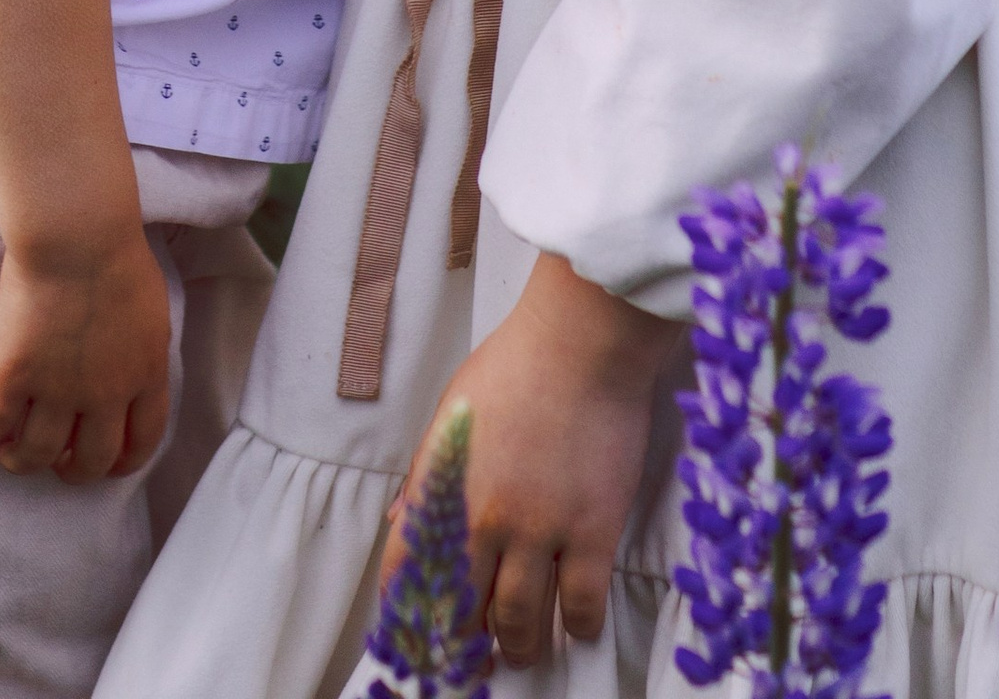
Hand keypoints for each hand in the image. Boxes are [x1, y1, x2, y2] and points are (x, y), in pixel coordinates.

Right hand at [0, 224, 173, 483]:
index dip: (122, 462)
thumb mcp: (151, 311)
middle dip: (73, 471)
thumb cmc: (115, 252)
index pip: (142, 442)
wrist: (75, 231)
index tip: (108, 465)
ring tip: (10, 451)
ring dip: (22, 460)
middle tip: (58, 464)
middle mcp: (104, 394)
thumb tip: (133, 372)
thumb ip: (143, 352)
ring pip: (38, 454)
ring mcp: (57, 388)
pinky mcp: (14, 374)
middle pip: (91, 461)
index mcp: (144, 375)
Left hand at [384, 254, 678, 665]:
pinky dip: (577, 627)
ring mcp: (541, 530)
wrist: (582, 341)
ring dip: (518, 646)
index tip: (416, 634)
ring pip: (520, 621)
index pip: (406, 571)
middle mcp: (485, 519)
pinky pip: (582, 605)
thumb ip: (427, 473)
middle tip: (473, 656)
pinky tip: (576, 626)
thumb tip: (404, 520)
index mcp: (443, 488)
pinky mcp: (594, 531)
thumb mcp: (451, 412)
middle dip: (463, 644)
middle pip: (464, 610)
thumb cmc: (515, 364)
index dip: (407, 614)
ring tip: (521, 650)